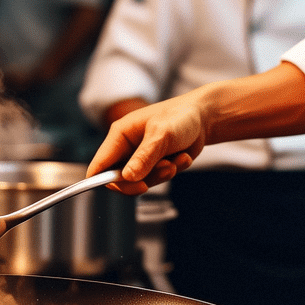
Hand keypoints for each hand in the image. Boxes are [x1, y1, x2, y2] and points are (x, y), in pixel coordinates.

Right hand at [87, 91, 208, 192]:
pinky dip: (173, 171)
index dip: (102, 180)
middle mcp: (128, 147)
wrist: (205, 118)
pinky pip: (157, 179)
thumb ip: (145, 156)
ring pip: (141, 181)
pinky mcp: (155, 164)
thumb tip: (128, 177)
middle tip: (159, 174)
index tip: (126, 187)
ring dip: (161, 175)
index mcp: (120, 135)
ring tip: (177, 160)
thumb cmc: (181, 117)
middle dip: (141, 179)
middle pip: (119, 179)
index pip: (99, 164)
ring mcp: (141, 157)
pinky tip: (183, 156)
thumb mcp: (162, 135)